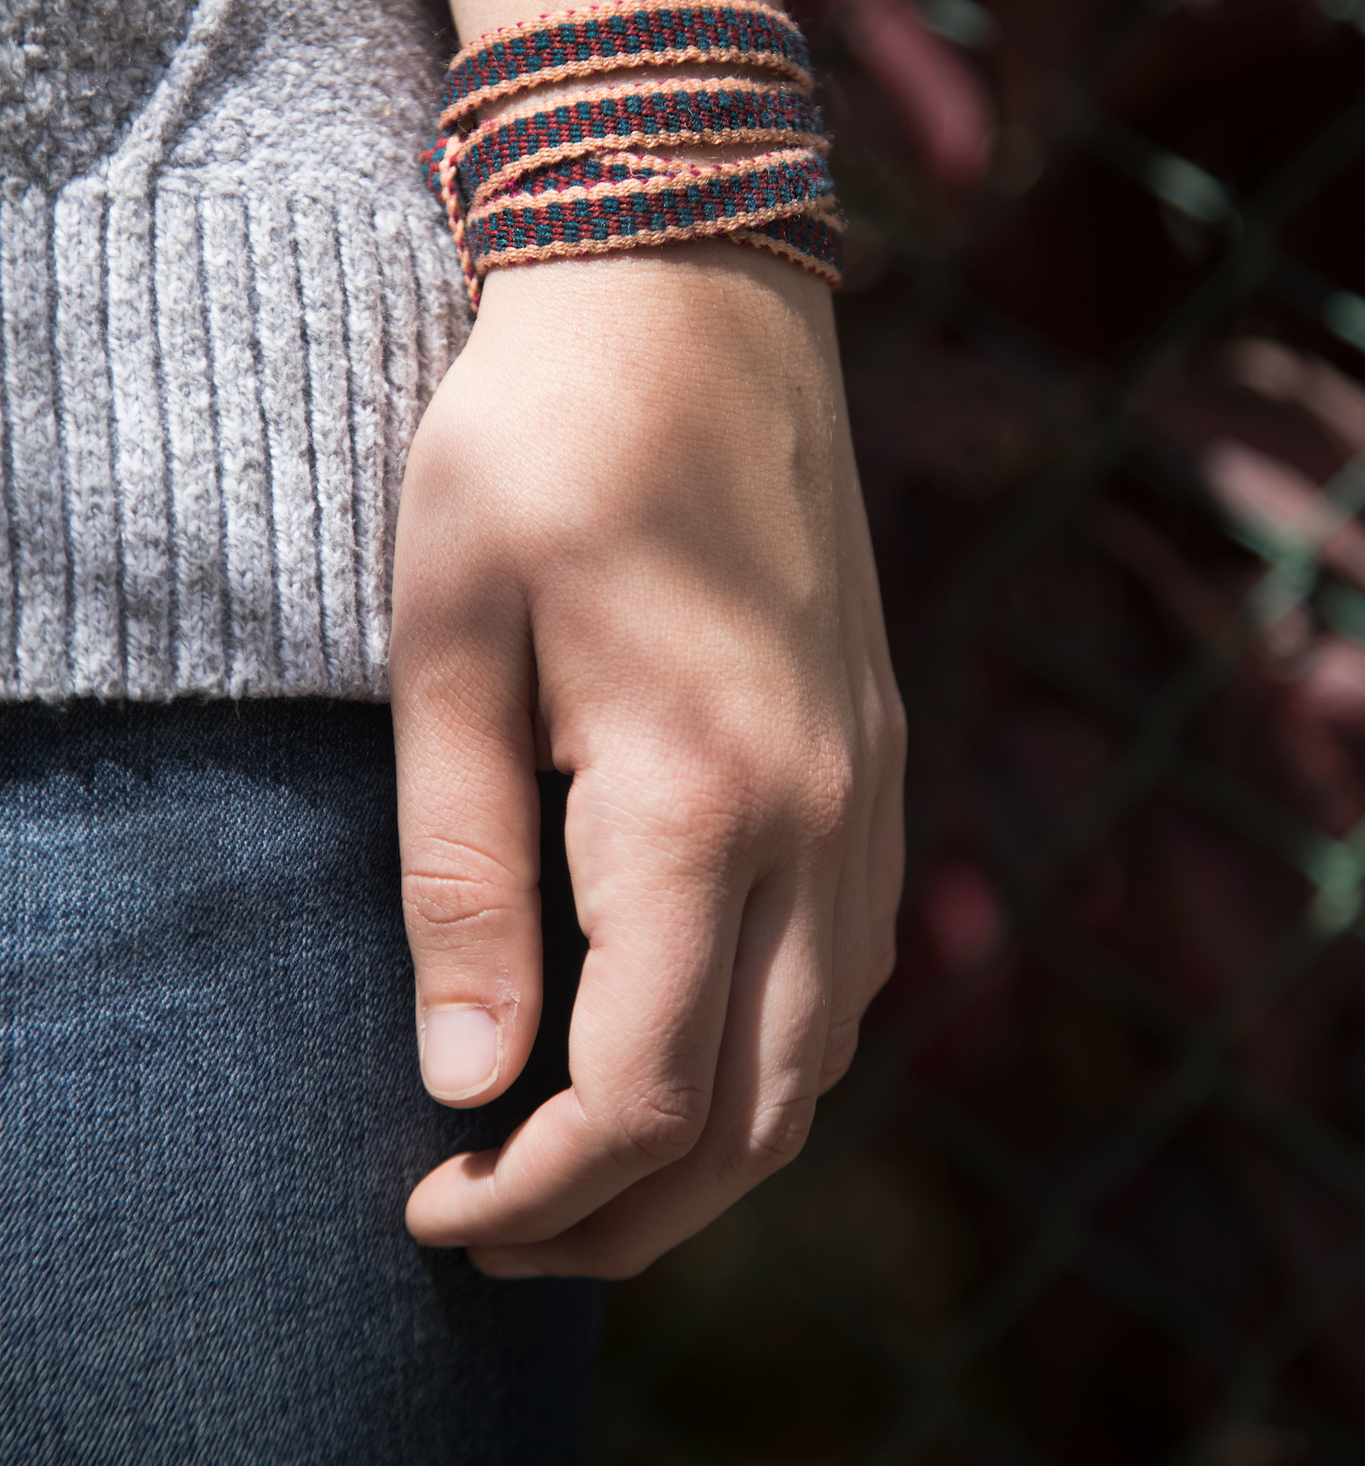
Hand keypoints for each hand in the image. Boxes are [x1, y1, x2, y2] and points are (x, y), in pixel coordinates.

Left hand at [388, 242, 904, 1278]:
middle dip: (624, 1213)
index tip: (432, 1209)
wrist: (688, 292)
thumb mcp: (448, 644)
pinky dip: (777, 1048)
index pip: (641, 1088)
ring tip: (582, 1157)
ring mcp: (867, 784)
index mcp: (697, 794)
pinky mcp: (876, 748)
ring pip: (826, 1053)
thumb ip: (460, 872)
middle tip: (495, 1222)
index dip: (536, 1191)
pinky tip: (692, 1026)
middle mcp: (818, 815)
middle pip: (757, 1112)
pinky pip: (853, 961)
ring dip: (712, 1144)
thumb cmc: (537, 443)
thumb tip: (468, 1079)